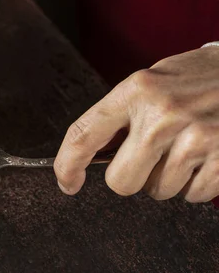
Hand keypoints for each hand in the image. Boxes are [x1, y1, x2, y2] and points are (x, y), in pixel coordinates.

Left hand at [54, 46, 218, 202]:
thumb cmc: (198, 78)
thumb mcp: (152, 82)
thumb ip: (122, 115)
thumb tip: (90, 157)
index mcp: (137, 90)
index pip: (83, 136)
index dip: (67, 166)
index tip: (67, 182)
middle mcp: (163, 114)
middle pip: (121, 182)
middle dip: (132, 177)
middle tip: (151, 157)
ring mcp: (197, 137)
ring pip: (158, 191)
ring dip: (168, 178)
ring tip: (187, 147)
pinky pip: (193, 195)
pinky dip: (196, 184)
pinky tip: (206, 156)